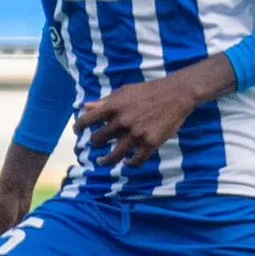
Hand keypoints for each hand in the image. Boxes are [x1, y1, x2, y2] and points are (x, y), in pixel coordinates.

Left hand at [78, 73, 203, 170]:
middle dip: (95, 143)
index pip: (87, 120)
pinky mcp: (150, 143)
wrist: (176, 94)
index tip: (77, 131)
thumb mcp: (124, 92)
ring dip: (106, 160)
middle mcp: (122, 121)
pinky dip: (130, 164)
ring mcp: (136, 134)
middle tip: (96, 144)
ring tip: (103, 161)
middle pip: (98, 140)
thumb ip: (105, 101)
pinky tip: (127, 162)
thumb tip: (85, 107)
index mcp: (114, 106)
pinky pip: (136, 161)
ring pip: (114, 155)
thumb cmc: (148, 91)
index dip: (79, 127)